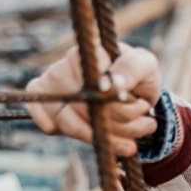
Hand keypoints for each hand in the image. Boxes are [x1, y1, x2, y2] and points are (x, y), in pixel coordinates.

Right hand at [25, 43, 162, 156]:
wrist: (132, 95)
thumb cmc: (137, 76)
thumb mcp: (146, 67)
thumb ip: (132, 68)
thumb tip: (114, 83)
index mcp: (89, 50)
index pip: (92, 74)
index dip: (114, 95)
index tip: (139, 103)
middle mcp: (65, 66)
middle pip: (85, 105)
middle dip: (120, 122)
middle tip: (146, 124)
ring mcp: (50, 85)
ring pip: (71, 123)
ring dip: (106, 137)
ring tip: (132, 140)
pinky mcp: (44, 105)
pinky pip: (49, 125)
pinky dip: (82, 138)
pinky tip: (105, 139)